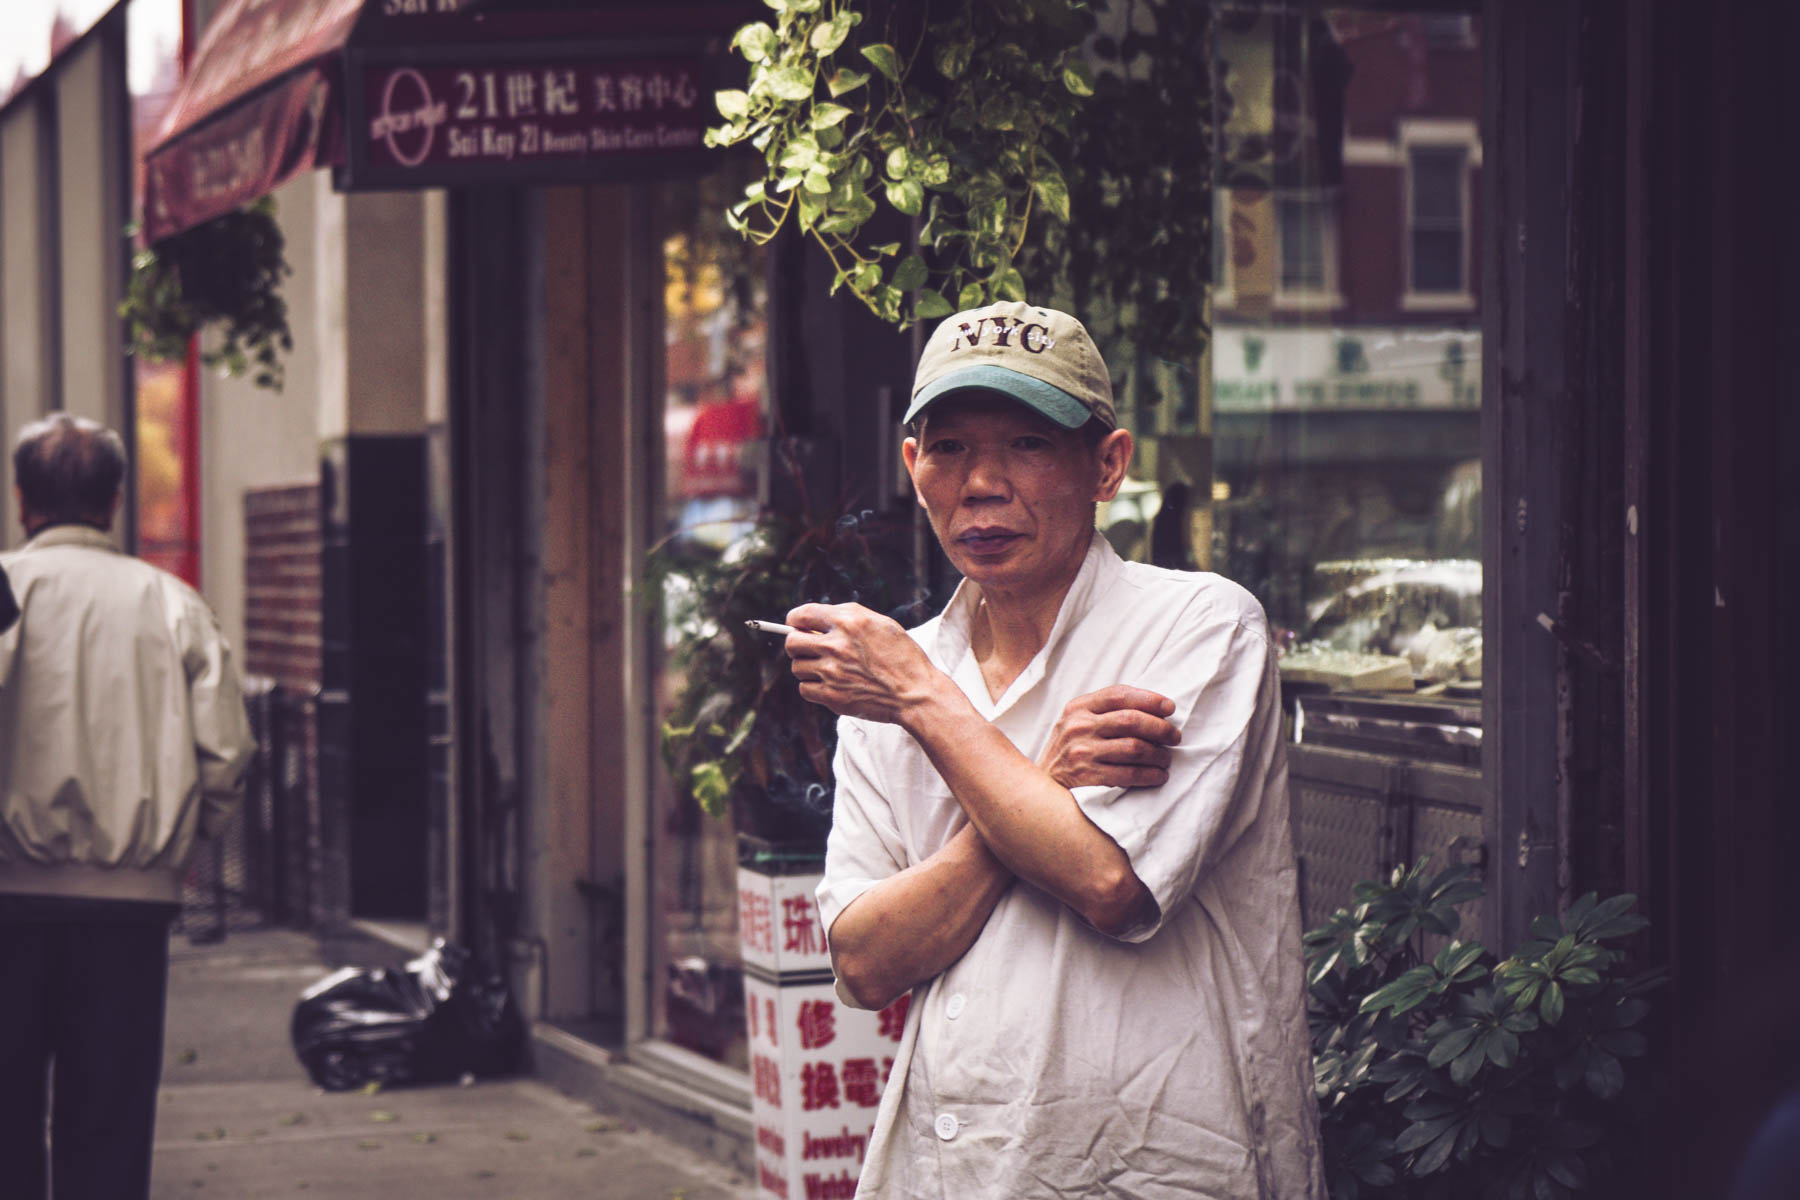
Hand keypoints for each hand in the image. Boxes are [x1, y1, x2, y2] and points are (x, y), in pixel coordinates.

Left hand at [783, 602, 940, 724]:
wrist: (916, 692)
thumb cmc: (901, 656)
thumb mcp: (880, 624)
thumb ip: (847, 618)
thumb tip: (815, 621)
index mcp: (849, 621)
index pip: (802, 615)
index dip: (795, 620)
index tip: (797, 626)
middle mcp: (837, 645)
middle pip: (792, 642)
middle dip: (797, 645)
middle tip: (809, 649)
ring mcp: (832, 672)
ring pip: (797, 667)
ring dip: (808, 667)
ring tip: (828, 669)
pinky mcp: (832, 695)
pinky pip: (805, 689)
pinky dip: (813, 687)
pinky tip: (831, 684)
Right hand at [1037, 686, 1179, 789]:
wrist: (1039, 788)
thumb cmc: (1067, 752)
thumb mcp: (1075, 724)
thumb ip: (1103, 713)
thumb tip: (1152, 710)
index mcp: (1077, 707)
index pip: (1119, 694)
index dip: (1149, 699)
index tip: (1170, 708)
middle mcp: (1078, 726)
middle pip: (1131, 720)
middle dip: (1160, 728)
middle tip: (1175, 737)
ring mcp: (1081, 751)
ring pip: (1134, 747)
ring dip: (1159, 754)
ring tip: (1167, 758)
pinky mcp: (1087, 776)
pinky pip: (1129, 774)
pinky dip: (1150, 775)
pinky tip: (1158, 776)